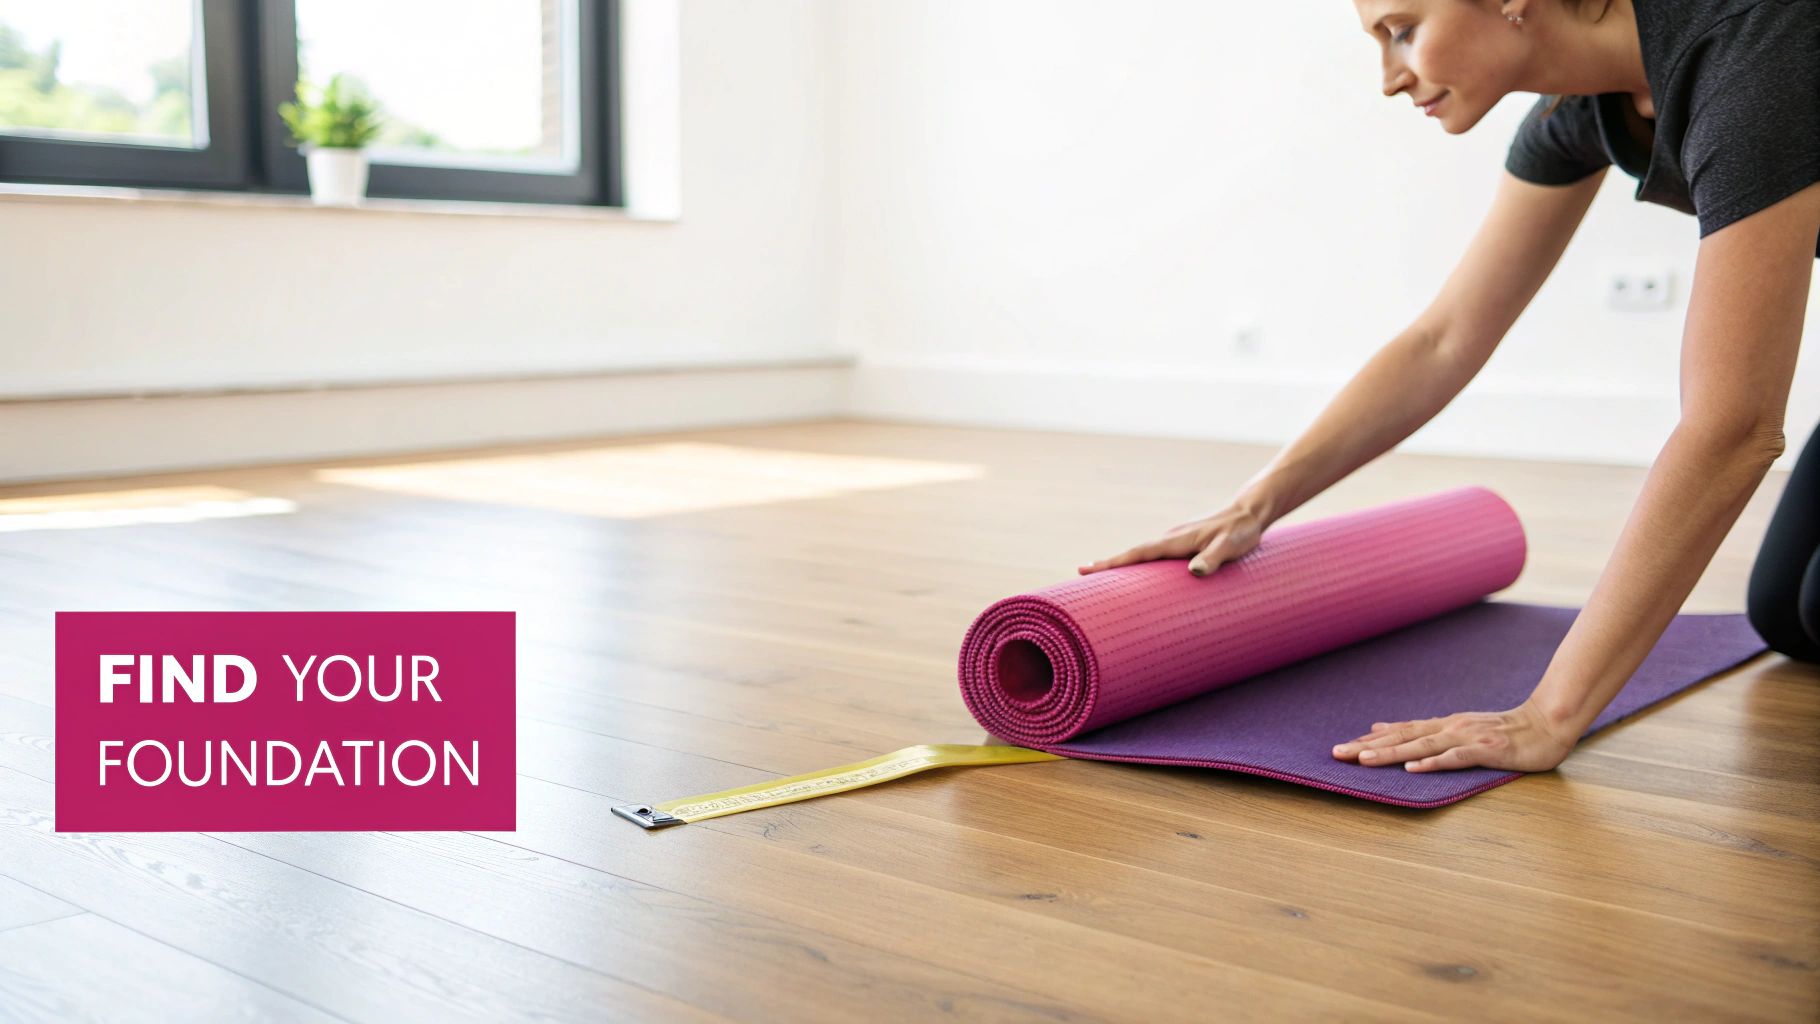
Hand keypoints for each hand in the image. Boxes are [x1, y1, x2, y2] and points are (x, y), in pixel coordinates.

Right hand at [1078, 502, 1269, 576]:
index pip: (1137, 554)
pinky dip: (1139, 562)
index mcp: (1175, 541)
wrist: (1250, 513)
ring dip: (1122, 563)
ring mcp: (1176, 540)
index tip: (1088, 569)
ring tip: (1101, 575)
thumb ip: (1213, 558)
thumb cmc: (1241, 532)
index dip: (1112, 563)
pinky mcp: (1183, 544)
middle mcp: (1170, 539)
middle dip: (1108, 564)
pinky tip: (1138, 571)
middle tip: (1081, 574)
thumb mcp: (1230, 546)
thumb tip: (1195, 571)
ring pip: (1142, 554)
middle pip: (1133, 554)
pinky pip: (1154, 555)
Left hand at [1329, 699, 1577, 772]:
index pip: (1399, 732)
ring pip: (1422, 747)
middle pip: (1401, 737)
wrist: (1547, 724)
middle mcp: (1449, 727)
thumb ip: (1426, 731)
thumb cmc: (1504, 731)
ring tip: (1364, 760)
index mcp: (1443, 725)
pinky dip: (1434, 763)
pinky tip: (1414, 769)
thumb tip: (1384, 729)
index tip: (1341, 748)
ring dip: (1392, 753)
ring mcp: (1467, 737)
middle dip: (1368, 746)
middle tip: (1337, 754)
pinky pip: (1456, 758)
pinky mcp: (1486, 749)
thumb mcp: (1459, 728)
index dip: (1369, 740)